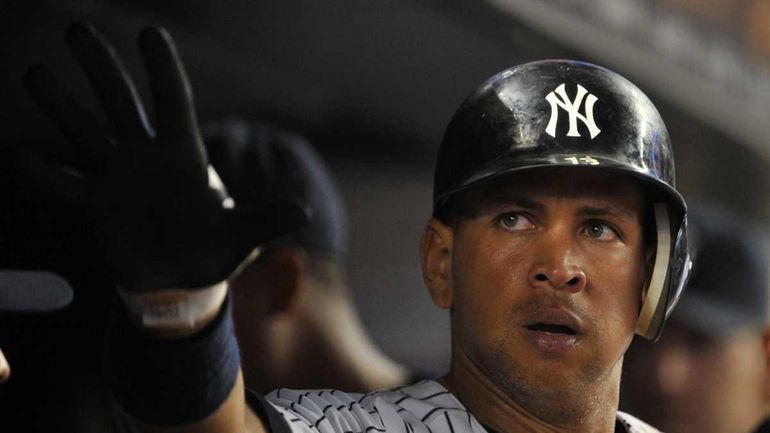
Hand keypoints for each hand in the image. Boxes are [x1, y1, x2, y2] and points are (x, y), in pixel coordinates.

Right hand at [20, 23, 305, 290]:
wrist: (179, 280)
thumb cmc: (213, 251)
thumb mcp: (242, 237)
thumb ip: (265, 221)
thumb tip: (302, 212)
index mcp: (183, 157)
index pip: (172, 102)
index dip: (162, 70)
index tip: (150, 33)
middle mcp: (146, 158)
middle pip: (121, 103)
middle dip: (101, 68)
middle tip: (75, 31)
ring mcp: (117, 178)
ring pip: (85, 132)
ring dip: (61, 105)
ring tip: (33, 73)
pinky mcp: (95, 204)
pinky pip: (65, 184)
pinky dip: (45, 173)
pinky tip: (21, 155)